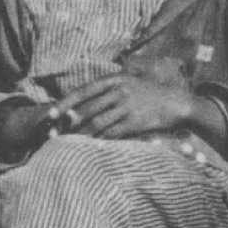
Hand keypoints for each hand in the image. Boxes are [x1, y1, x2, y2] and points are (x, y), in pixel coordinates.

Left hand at [53, 74, 206, 138]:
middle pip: (86, 108)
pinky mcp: (135, 122)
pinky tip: (88, 147)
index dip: (64, 102)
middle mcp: (119, 91)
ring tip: (67, 144)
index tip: (50, 113)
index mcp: (115, 79)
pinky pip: (111, 133)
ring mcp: (127, 106)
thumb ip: (109, 88)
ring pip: (96, 122)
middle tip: (52, 134)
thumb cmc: (151, 94)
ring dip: (80, 135)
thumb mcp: (131, 82)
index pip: (83, 90)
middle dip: (67, 122)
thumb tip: (84, 98)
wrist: (177, 103)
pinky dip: (98, 141)